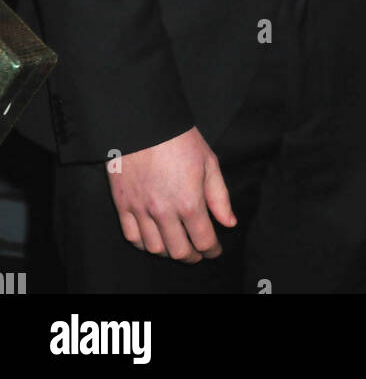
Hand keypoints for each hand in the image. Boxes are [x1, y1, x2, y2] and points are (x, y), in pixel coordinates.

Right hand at [107, 125, 236, 261]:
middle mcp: (164, 212)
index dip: (212, 250)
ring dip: (169, 253)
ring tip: (177, 246)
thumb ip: (219, 196)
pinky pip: (132, 237)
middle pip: (179, 251)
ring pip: (155, 248)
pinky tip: (153, 240)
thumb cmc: (180, 138)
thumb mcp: (209, 162)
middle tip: (198, 253)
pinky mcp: (123, 205)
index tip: (215, 251)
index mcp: (189, 202)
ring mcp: (141, 210)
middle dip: (192, 256)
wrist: (144, 122)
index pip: (203, 240)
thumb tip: (229, 222)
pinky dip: (144, 244)